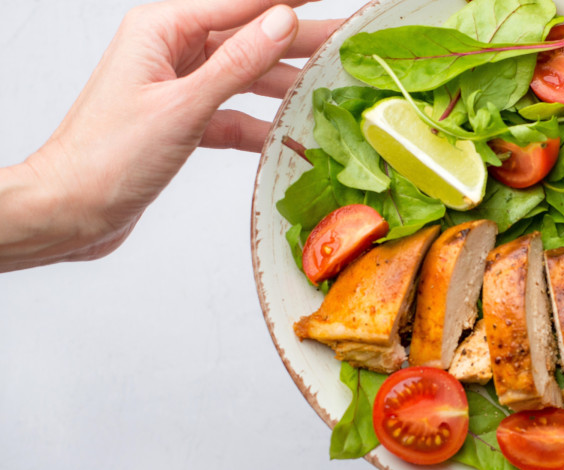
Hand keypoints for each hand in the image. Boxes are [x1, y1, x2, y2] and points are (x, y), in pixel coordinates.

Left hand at [0, 0, 339, 269]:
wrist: (70, 209)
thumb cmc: (107, 156)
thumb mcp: (182, 105)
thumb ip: (236, 63)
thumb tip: (281, 22)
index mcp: (163, 29)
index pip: (241, 2)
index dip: (288, 0)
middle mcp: (171, 51)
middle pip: (250, 39)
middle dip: (301, 42)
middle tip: (348, 41)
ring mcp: (180, 87)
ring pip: (247, 78)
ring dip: (288, 87)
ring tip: (333, 89)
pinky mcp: (185, 123)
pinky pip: (237, 115)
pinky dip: (265, 128)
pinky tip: (296, 139)